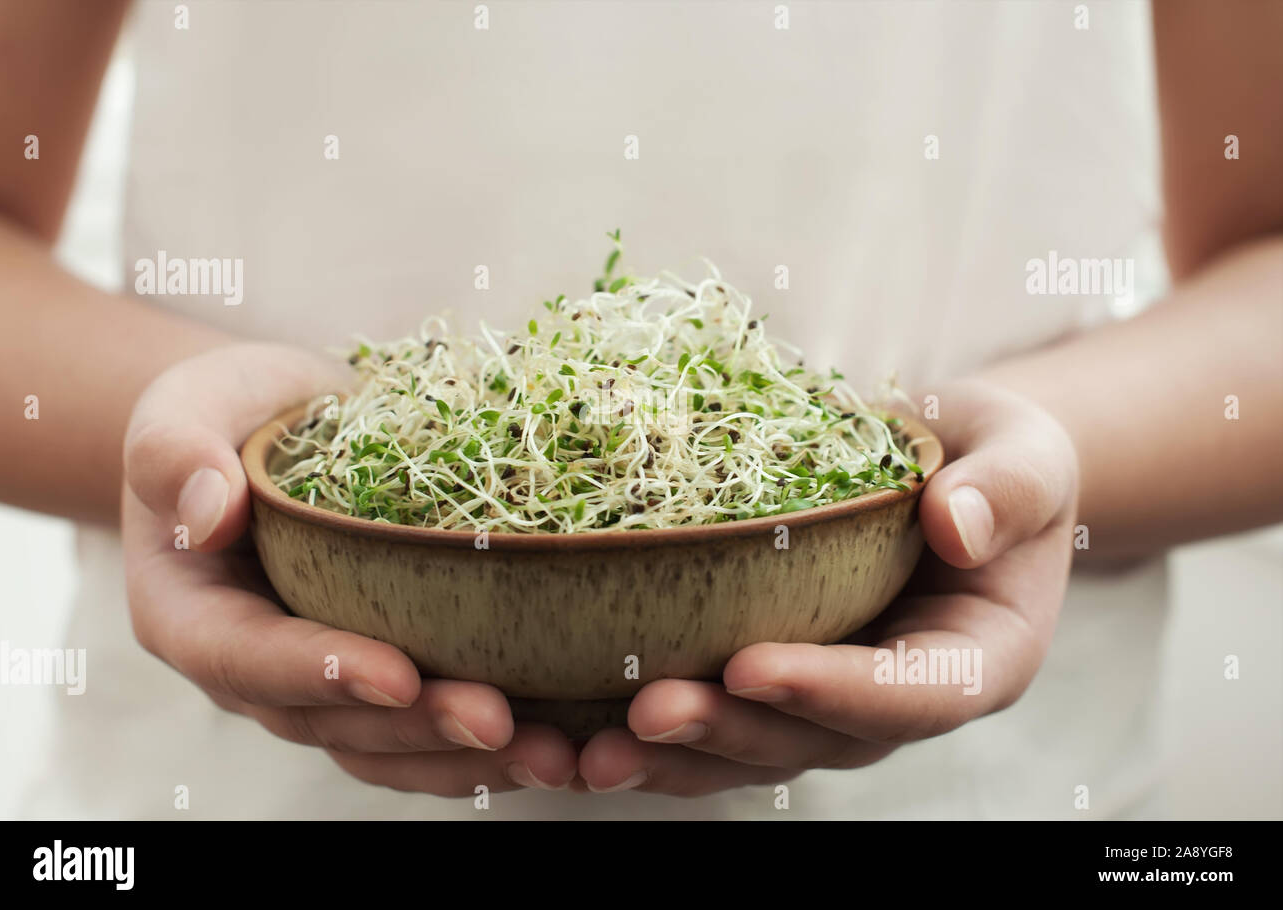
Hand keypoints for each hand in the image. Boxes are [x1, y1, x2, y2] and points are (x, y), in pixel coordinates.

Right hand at [122, 342, 576, 794]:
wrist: (281, 425)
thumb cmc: (229, 411)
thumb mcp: (187, 406)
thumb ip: (176, 452)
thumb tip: (206, 511)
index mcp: (192, 615)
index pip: (247, 658)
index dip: (319, 673)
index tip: (396, 672)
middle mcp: (256, 668)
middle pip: (331, 722)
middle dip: (417, 728)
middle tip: (498, 722)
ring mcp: (321, 681)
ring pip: (388, 744)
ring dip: (466, 758)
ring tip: (551, 755)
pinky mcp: (382, 667)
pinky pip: (426, 726)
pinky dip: (487, 742)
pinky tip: (561, 740)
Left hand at [577, 378, 1079, 795]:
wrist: (954, 471)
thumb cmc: (996, 461)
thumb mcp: (1023, 457)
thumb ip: (1006, 489)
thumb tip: (954, 524)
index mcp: (972, 661)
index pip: (908, 694)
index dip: (830, 690)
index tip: (750, 666)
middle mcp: (896, 700)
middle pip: (811, 740)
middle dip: (727, 732)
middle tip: (646, 715)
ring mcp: (829, 698)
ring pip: (749, 750)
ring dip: (667, 759)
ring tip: (582, 755)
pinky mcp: (775, 679)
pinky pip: (714, 716)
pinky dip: (643, 731)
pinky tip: (569, 733)